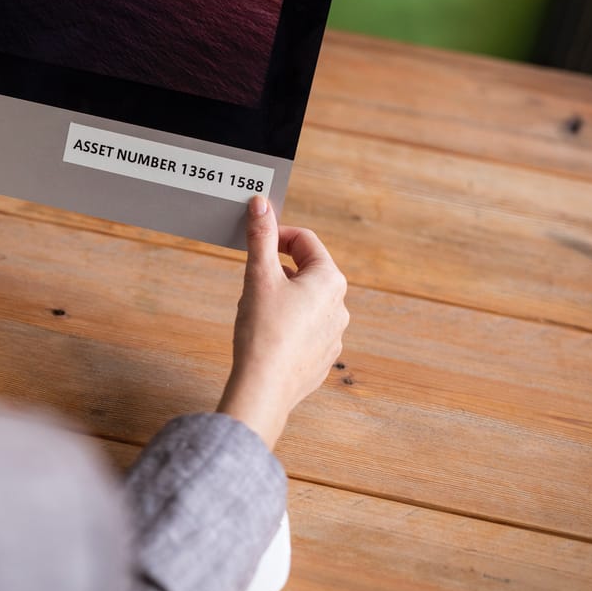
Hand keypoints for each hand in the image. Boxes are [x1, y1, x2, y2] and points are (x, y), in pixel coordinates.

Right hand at [217, 196, 348, 449]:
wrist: (264, 386)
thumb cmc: (263, 330)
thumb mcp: (258, 276)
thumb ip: (261, 237)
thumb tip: (261, 204)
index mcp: (329, 280)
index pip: (304, 241)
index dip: (276, 235)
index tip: (255, 242)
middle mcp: (340, 306)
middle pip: (306, 271)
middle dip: (277, 271)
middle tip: (251, 282)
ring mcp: (334, 334)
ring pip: (305, 302)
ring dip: (282, 298)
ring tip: (256, 313)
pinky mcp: (323, 357)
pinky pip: (306, 330)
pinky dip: (287, 326)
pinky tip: (266, 337)